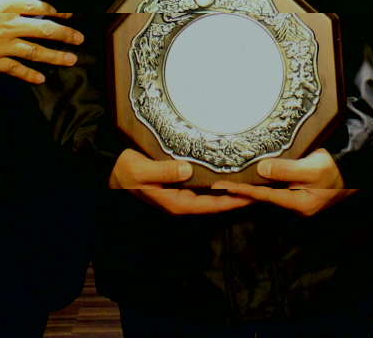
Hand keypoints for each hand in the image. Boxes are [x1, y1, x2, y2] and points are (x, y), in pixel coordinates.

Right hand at [0, 0, 81, 84]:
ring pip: (34, 52)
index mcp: (7, 4)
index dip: (57, 11)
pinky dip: (28, 74)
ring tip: (71, 60)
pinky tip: (40, 78)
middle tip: (80, 39)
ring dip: (55, 56)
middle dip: (65, 34)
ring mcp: (0, 45)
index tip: (68, 15)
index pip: (39, 8)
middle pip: (44, 30)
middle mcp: (9, 25)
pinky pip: (13, 69)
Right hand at [109, 149, 251, 215]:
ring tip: (252, 178)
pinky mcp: (180, 183)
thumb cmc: (125, 170)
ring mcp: (182, 192)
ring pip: (213, 193)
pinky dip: (219, 179)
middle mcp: (182, 200)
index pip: (212, 205)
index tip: (253, 195)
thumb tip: (187, 169)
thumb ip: (164, 170)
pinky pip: (204, 184)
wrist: (110, 167)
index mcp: (177, 202)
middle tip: (262, 185)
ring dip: (231, 187)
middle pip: (217, 201)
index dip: (234, 201)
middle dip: (238, 195)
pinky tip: (230, 170)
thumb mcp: (142, 170)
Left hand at [216, 150, 353, 216]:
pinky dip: (263, 183)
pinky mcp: (298, 193)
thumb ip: (287, 170)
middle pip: (265, 197)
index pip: (265, 196)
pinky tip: (252, 177)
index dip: (244, 191)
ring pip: (269, 193)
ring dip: (252, 187)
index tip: (225, 187)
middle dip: (243, 191)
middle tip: (219, 184)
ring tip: (228, 181)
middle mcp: (295, 206)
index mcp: (298, 204)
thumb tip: (262, 169)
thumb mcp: (312, 167)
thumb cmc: (336, 170)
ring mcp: (297, 201)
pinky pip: (276, 189)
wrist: (353, 171)